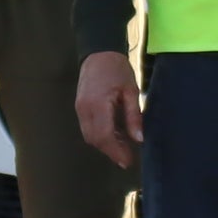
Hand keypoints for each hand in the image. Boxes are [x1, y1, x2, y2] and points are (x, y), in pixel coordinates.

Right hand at [80, 49, 144, 169]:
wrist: (98, 55)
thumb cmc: (118, 71)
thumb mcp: (131, 92)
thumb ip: (133, 116)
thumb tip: (138, 139)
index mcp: (99, 105)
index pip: (105, 135)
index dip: (116, 151)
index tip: (127, 161)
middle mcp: (85, 109)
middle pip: (94, 139)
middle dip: (110, 151)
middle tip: (126, 158)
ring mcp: (79, 109)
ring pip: (89, 135)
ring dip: (104, 145)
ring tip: (121, 147)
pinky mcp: (79, 107)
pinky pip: (87, 128)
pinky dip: (99, 136)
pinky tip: (113, 135)